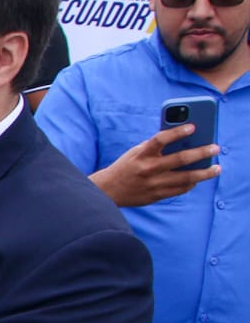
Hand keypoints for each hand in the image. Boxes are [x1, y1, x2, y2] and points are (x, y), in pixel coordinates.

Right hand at [92, 125, 219, 206]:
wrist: (108, 190)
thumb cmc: (127, 166)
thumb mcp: (136, 153)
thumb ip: (156, 147)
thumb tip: (183, 142)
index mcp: (141, 154)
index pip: (160, 139)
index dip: (177, 132)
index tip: (193, 127)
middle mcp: (148, 169)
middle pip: (180, 159)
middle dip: (201, 153)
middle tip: (215, 148)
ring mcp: (154, 183)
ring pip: (186, 178)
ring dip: (204, 173)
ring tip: (216, 168)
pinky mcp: (157, 196)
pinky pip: (180, 190)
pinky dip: (191, 183)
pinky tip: (198, 179)